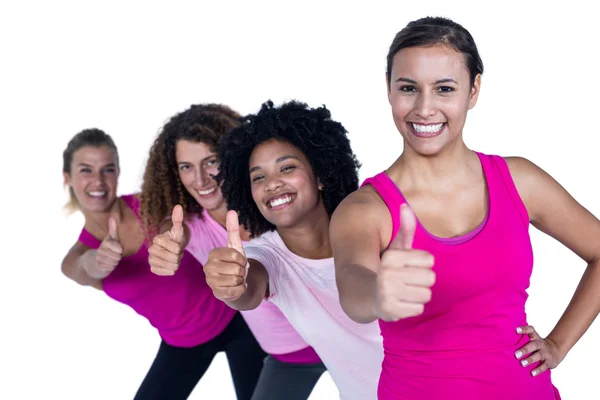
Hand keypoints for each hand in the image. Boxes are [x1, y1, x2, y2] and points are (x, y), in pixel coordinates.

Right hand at [88, 214, 122, 278]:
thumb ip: (113, 229)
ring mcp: (99, 258)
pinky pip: (110, 268)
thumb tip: (112, 216)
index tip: (119, 249)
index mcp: (105, 243)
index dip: (119, 249)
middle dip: (117, 257)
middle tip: (113, 255)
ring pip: (114, 262)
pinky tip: (107, 264)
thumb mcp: (111, 239)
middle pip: (117, 256)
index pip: (118, 247)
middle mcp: (101, 250)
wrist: (93, 262)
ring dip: (114, 262)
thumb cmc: (107, 249)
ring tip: (110, 259)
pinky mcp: (98, 266)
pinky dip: (110, 267)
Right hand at [149, 205, 185, 275]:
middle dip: (179, 256)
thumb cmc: (175, 238)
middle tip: (176, 252)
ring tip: (173, 257)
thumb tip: (178, 206)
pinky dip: (172, 270)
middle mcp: (151, 249)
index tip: (177, 245)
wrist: (171, 248)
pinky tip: (169, 264)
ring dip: (176, 263)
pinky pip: (168, 272)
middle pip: (174, 259)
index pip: (175, 248)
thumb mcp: (178, 229)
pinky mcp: (153, 269)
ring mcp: (151, 260)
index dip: (179, 248)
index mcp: (157, 239)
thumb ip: (178, 219)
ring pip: (172, 266)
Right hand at [204, 210, 248, 301]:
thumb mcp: (236, 246)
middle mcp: (208, 267)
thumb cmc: (234, 263)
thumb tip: (232, 211)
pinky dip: (240, 289)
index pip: (236, 256)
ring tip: (236, 278)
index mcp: (213, 254)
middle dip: (242, 271)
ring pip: (236, 280)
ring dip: (241, 280)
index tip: (240, 261)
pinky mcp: (216, 293)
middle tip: (238, 271)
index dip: (243, 260)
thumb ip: (233, 229)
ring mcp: (210, 281)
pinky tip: (236, 287)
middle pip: (237, 269)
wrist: (235, 282)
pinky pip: (235, 291)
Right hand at [375, 203, 435, 320]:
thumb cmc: (389, 270)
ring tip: (405, 293)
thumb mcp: (397, 249)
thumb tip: (405, 205)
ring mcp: (387, 293)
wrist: (368, 296)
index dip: (423, 264)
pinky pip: (419, 309)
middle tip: (408, 282)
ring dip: (418, 295)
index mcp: (391, 256)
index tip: (409, 267)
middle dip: (423, 281)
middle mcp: (387, 273)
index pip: (429, 259)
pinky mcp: (390, 310)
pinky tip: (401, 303)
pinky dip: (412, 308)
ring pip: (426, 294)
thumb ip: (405, 229)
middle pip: (430, 278)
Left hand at [515, 325, 564, 375]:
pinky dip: (538, 370)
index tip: (516, 330)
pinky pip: (544, 366)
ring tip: (522, 364)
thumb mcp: (532, 339)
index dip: (524, 329)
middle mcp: (540, 343)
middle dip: (525, 350)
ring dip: (530, 360)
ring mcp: (545, 352)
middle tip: (515, 355)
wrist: (555, 351)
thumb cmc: (537, 345)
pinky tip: (532, 373)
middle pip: (534, 345)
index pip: (530, 330)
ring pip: (538, 355)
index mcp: (535, 337)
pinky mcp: (549, 361)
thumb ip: (520, 338)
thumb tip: (501, 337)